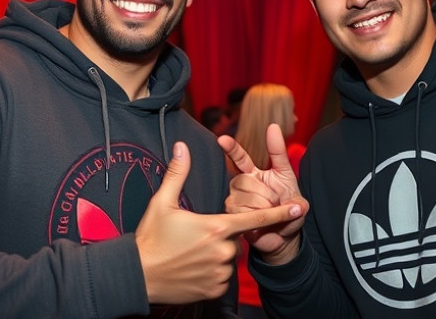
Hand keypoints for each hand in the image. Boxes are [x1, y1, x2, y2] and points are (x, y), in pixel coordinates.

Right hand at [135, 140, 301, 303]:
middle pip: (235, 238)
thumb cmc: (150, 238)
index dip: (278, 213)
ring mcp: (220, 272)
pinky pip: (221, 277)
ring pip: (228, 258)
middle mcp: (224, 251)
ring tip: (189, 254)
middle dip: (220, 235)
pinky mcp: (215, 289)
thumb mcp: (162, 203)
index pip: (256, 218)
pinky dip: (211, 273)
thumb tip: (183, 146)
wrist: (138, 276)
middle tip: (194, 237)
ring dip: (215, 255)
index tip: (298, 208)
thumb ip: (178, 173)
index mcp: (217, 227)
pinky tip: (192, 269)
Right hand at [219, 124, 307, 265]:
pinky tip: (262, 224)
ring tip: (271, 215)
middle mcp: (239, 185)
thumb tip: (272, 126)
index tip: (221, 139)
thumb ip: (279, 152)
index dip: (231, 148)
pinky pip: (242, 212)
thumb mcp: (287, 176)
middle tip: (277, 203)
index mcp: (253, 173)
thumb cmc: (288, 206)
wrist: (288, 235)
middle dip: (267, 193)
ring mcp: (234, 201)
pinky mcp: (232, 218)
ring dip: (264, 207)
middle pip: (245, 180)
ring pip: (244, 197)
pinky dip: (258, 218)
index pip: (239, 157)